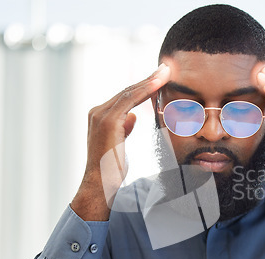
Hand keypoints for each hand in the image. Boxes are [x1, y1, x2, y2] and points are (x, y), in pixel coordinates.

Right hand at [71, 63, 170, 219]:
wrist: (100, 184)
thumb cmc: (111, 169)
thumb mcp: (120, 144)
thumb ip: (124, 128)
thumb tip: (133, 117)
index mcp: (101, 116)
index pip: (126, 97)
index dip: (144, 86)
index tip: (160, 78)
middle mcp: (98, 112)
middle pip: (128, 91)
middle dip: (149, 79)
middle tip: (167, 68)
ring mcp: (101, 115)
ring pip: (130, 92)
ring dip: (150, 80)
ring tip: (166, 71)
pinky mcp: (107, 121)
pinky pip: (130, 100)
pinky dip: (145, 90)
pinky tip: (158, 83)